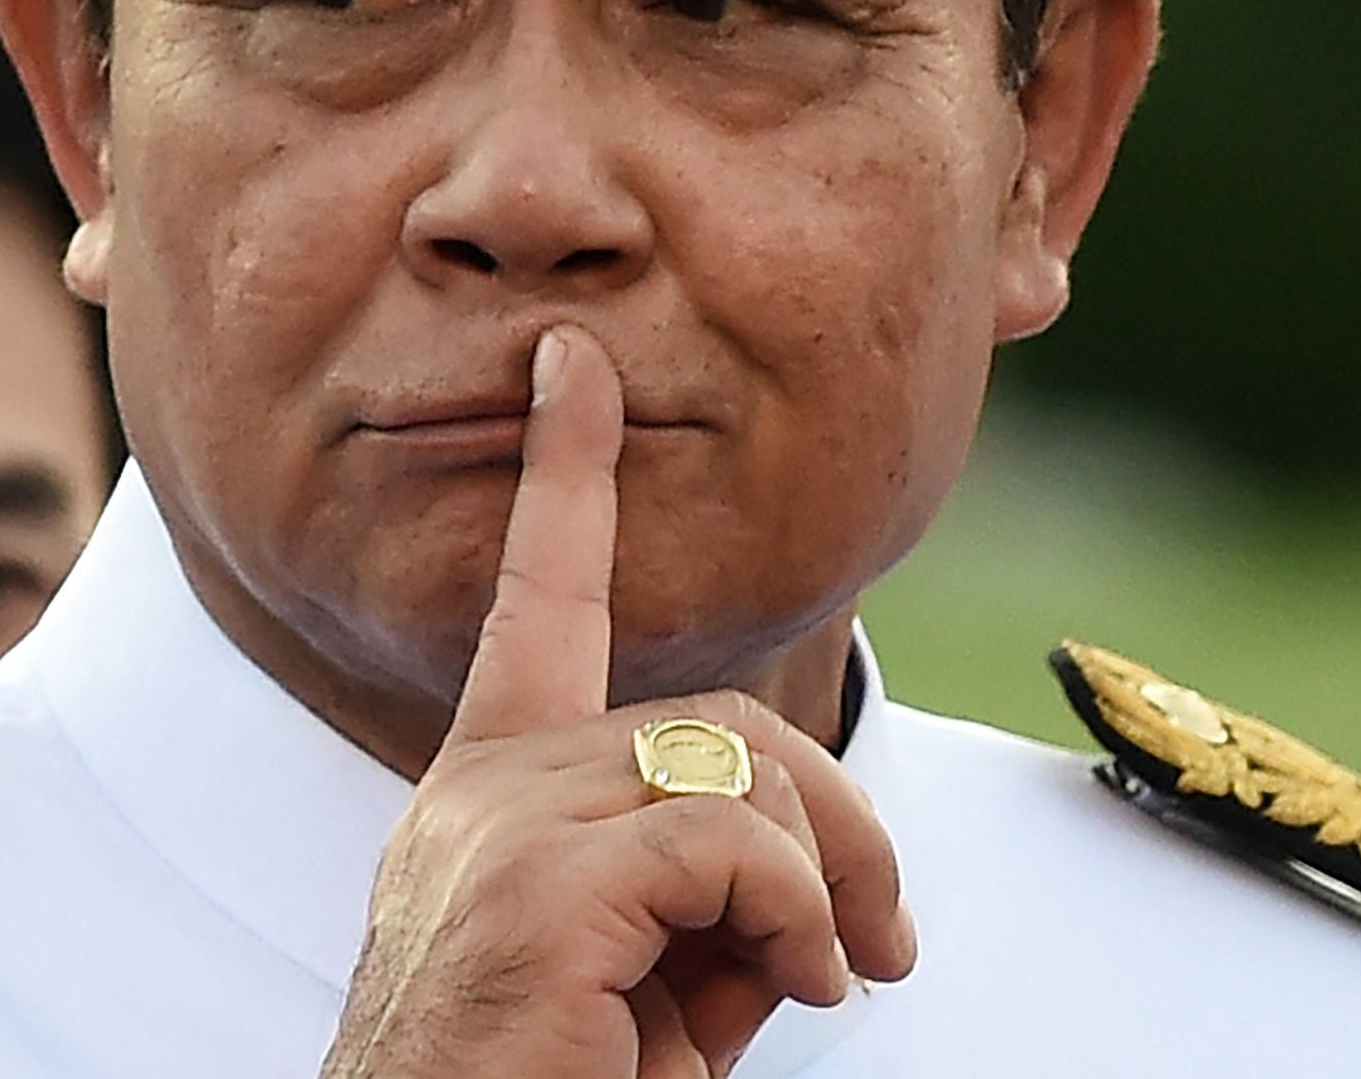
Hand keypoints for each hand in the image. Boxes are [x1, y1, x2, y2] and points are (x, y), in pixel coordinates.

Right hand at [321, 326, 914, 1078]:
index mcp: (488, 792)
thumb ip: (710, 904)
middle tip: (881, 945)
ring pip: (732, 765)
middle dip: (837, 819)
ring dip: (824, 879)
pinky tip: (799, 993)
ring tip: (827, 982)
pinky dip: (799, 916)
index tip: (574, 367)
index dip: (563, 472)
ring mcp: (499, 829)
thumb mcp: (648, 986)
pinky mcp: (537, 889)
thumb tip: (816, 892)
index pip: (535, 600)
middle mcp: (480, 789)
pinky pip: (730, 842)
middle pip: (715, 715)